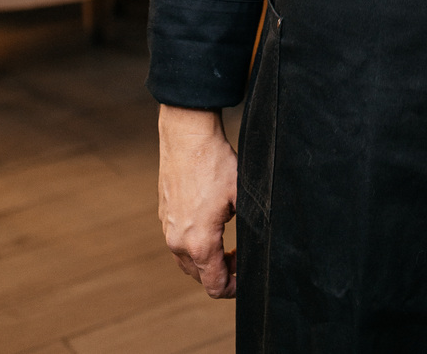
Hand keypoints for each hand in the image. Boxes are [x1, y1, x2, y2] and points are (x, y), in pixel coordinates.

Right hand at [158, 105, 238, 297]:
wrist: (187, 137)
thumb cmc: (215, 163)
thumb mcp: (243, 195)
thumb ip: (252, 224)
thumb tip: (262, 241)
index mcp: (199, 243)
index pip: (214, 285)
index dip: (234, 288)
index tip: (246, 277)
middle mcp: (178, 242)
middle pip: (200, 276)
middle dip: (223, 272)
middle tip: (241, 253)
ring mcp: (167, 229)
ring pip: (188, 260)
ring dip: (208, 258)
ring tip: (228, 241)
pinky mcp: (164, 215)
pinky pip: (179, 242)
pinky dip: (196, 243)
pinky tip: (212, 222)